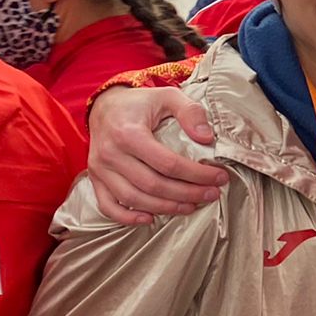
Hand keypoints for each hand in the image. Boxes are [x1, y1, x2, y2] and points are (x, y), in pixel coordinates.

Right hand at [88, 88, 225, 225]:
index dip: (197, 175)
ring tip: (192, 206)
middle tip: (212, 194)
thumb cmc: (140, 103)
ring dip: (166, 208)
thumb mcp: (168, 96)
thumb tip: (207, 138)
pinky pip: (108, 206)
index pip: (168, 164)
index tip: (220, 177)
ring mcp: (100, 169)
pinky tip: (151, 219)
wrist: (104, 107)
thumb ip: (190, 112)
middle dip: (188, 194)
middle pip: (153, 185)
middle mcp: (110, 154)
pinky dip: (128, 218)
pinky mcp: (95, 178)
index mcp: (129, 133)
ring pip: (134, 199)